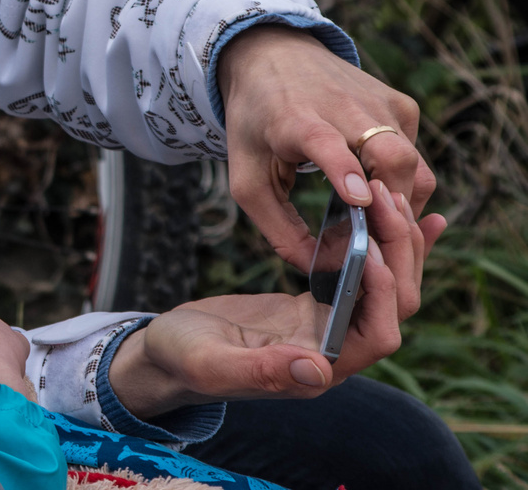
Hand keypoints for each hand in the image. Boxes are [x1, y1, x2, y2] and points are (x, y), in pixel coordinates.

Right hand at [109, 218, 405, 418]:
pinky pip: (361, 275)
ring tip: (391, 195)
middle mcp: (335, 351)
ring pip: (384, 287)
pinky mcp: (315, 306)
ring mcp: (327, 327)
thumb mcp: (209, 363)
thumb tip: (319, 371)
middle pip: (393, 307)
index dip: (382, 291)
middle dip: (397, 254)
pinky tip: (386, 214)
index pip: (377, 333)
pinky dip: (380, 245)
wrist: (167, 350)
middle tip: (385, 198)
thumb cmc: (181, 358)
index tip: (366, 243)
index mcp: (317, 369)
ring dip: (394, 243)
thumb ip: (261, 371)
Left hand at [218, 26, 443, 272]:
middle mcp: (343, 106)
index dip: (344, 171)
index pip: (325, 142)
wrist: (273, 54)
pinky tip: (374, 187)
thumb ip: (278, 228)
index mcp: (295, 119)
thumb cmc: (256, 123)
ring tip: (375, 221)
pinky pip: (416, 154)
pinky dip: (403, 181)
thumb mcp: (247, 176)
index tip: (360, 199)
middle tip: (376, 238)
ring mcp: (379, 103)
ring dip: (401, 200)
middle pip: (390, 155)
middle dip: (393, 202)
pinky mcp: (401, 105)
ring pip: (413, 162)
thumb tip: (321, 271)